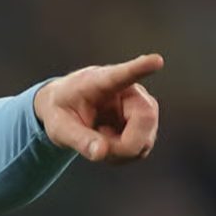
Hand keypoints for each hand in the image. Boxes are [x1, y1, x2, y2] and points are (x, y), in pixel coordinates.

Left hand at [33, 54, 163, 162]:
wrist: (65, 110)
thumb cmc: (60, 111)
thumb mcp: (59, 127)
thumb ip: (78, 139)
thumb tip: (101, 153)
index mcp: (100, 81)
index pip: (123, 74)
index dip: (140, 68)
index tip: (156, 61)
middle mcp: (128, 90)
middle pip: (145, 118)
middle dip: (124, 144)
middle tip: (98, 149)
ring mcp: (141, 107)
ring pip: (145, 138)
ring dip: (120, 151)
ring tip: (97, 140)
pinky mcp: (145, 124)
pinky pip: (141, 148)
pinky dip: (122, 155)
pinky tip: (107, 143)